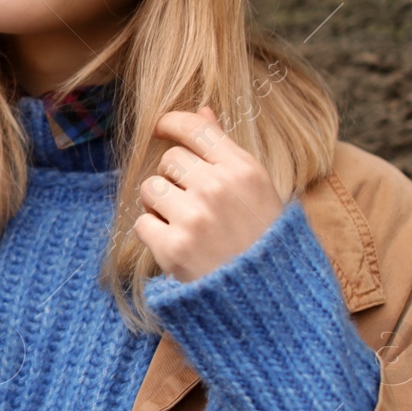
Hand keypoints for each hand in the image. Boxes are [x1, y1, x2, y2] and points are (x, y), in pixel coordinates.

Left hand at [132, 106, 286, 282]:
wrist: (270, 300)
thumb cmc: (264, 241)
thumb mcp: (258, 190)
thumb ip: (226, 151)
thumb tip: (202, 110)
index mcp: (244, 170)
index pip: (196, 129)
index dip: (172, 123)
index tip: (162, 127)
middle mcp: (218, 189)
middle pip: (170, 160)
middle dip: (173, 177)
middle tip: (191, 201)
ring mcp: (193, 218)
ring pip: (150, 188)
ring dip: (159, 204)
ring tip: (183, 223)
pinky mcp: (172, 248)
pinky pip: (141, 223)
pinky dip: (152, 233)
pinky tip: (177, 244)